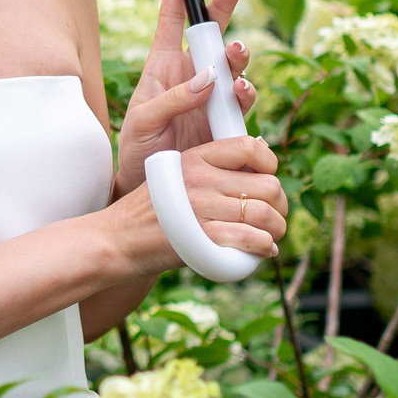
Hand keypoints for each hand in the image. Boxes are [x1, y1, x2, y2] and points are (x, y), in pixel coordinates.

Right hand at [102, 133, 285, 274]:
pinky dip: (265, 247)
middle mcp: (201, 178)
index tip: (267, 181)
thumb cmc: (151, 211)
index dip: (270, 165)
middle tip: (275, 217)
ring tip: (272, 237)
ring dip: (277, 229)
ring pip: (265, 214)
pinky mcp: (202, 237)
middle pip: (268, 185)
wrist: (117, 239)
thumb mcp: (176, 175)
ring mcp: (201, 207)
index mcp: (196, 157)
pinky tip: (263, 250)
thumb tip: (262, 154)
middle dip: (280, 205)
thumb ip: (212, 167)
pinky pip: (252, 239)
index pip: (250, 146)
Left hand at [113, 0, 257, 197]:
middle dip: (224, 5)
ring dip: (238, 54)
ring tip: (235, 54)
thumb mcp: (141, 122)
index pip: (171, 17)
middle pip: (211, 31)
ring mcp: (212, 97)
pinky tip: (240, 93)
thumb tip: (207, 79)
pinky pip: (243, 101)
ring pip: (234, 64)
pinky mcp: (227, 121)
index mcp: (162, 65)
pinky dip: (246, 93)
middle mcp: (191, 75)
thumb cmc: (136, 151)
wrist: (153, 191)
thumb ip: (170, 99)